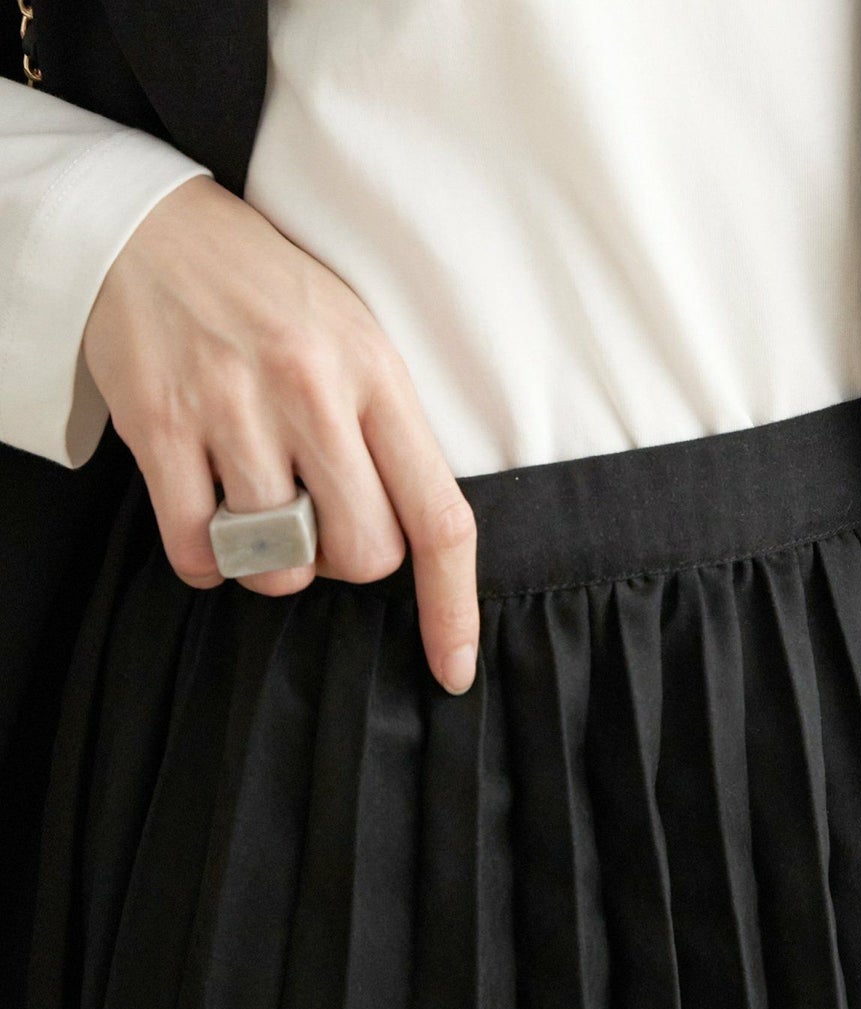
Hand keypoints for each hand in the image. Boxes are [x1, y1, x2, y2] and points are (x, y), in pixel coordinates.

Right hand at [82, 172, 478, 694]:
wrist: (150, 227)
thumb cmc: (271, 297)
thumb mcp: (358, 341)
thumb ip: (391, 434)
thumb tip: (412, 540)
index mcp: (378, 376)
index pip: (439, 516)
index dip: (453, 608)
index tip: (452, 670)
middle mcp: (313, 393)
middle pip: (362, 556)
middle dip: (345, 562)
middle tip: (318, 520)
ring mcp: (233, 409)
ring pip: (278, 565)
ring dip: (272, 563)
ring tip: (256, 505)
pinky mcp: (159, 425)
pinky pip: (196, 553)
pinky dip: (206, 561)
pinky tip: (205, 515)